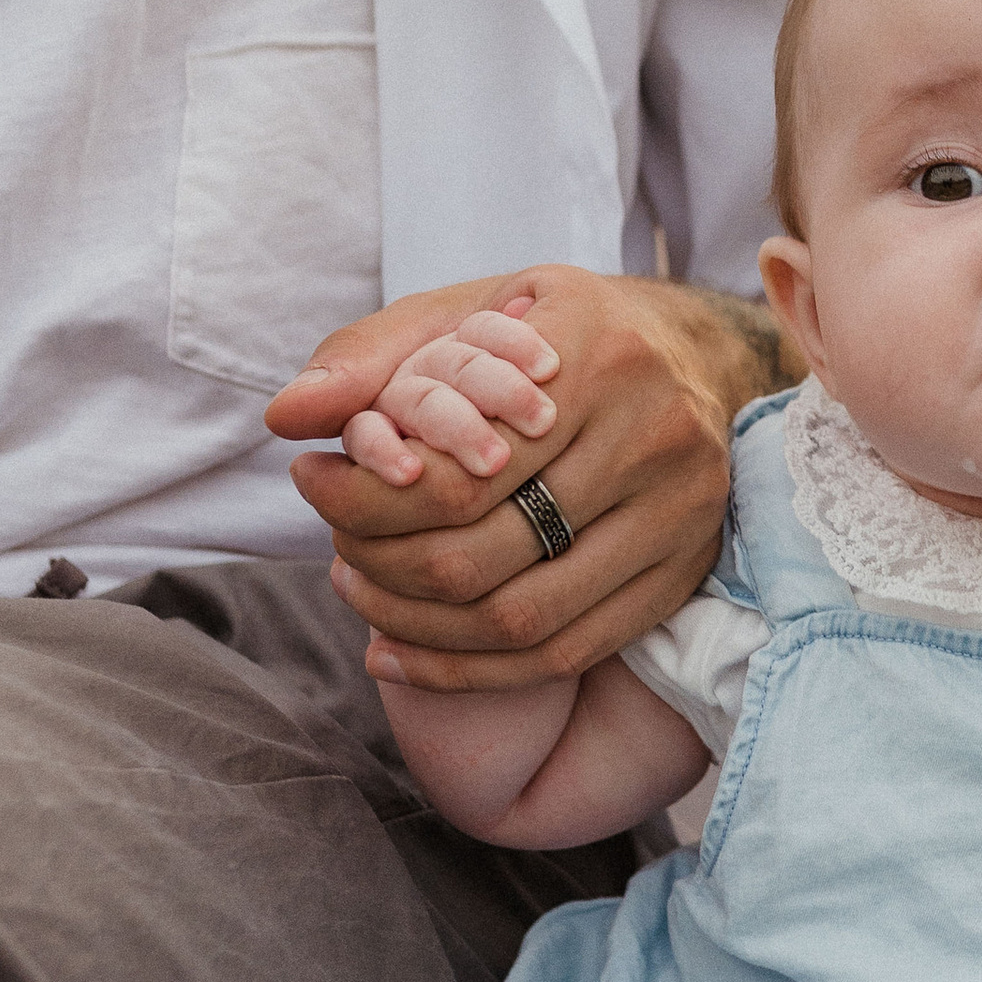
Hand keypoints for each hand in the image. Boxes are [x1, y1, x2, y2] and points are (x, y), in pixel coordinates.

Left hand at [266, 267, 779, 687]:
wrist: (695, 357)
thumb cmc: (551, 336)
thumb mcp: (466, 310)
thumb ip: (368, 355)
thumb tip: (285, 418)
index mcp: (596, 351)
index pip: (457, 468)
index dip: (364, 496)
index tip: (311, 480)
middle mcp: (654, 432)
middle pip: (481, 551)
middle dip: (380, 564)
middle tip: (333, 548)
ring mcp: (679, 513)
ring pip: (519, 617)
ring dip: (415, 626)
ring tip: (359, 594)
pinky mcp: (682, 574)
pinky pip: (563, 653)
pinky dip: (468, 671)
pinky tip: (401, 652)